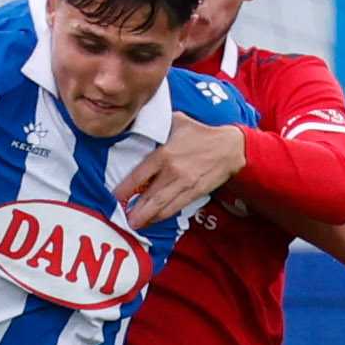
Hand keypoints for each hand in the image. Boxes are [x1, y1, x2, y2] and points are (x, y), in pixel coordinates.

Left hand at [115, 117, 246, 230]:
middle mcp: (172, 172)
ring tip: (135, 224)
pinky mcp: (194, 192)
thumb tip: (138, 120)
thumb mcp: (176, 121)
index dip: (124, 189)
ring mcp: (184, 184)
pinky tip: (153, 220)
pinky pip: (175, 207)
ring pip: (161, 206)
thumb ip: (157, 125)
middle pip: (148, 197)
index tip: (115, 196)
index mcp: (164, 154)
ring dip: (146, 218)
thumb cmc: (200, 133)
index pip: (138, 176)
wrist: (229, 147)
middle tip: (123, 219)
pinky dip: (162, 216)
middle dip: (134, 211)